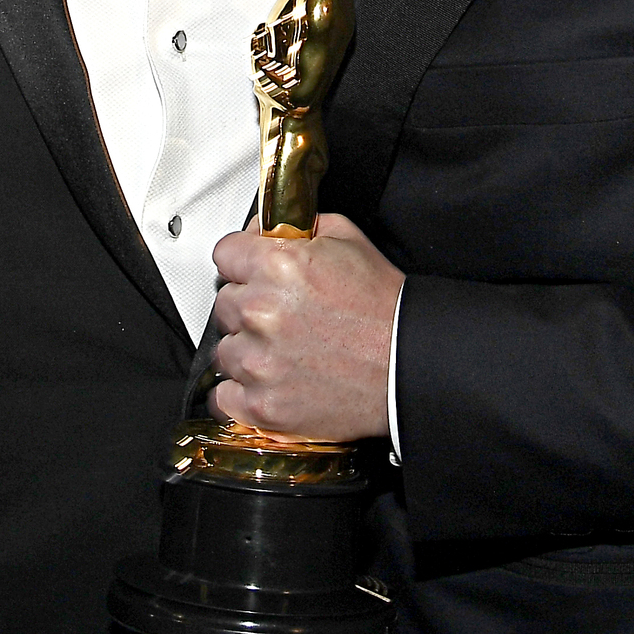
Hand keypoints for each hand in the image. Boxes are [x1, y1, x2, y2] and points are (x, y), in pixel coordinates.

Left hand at [209, 214, 402, 440]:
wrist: (410, 366)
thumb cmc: (385, 310)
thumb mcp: (348, 240)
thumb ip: (299, 228)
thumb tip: (267, 230)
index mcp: (278, 265)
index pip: (224, 253)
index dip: (241, 261)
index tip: (250, 272)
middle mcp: (262, 312)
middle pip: (224, 303)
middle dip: (248, 307)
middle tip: (284, 317)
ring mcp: (259, 362)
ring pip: (225, 349)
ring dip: (247, 350)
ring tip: (286, 352)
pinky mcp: (263, 406)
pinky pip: (224, 397)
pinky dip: (242, 393)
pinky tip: (270, 383)